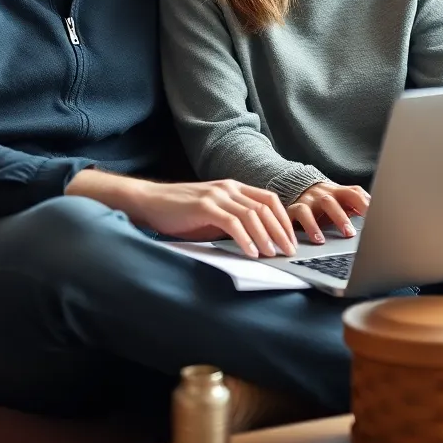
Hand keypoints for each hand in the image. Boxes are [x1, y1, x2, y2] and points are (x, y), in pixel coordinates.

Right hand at [66, 171, 296, 258]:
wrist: (151, 202)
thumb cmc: (181, 212)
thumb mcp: (213, 214)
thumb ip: (233, 221)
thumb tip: (258, 241)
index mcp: (234, 188)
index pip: (269, 200)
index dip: (285, 219)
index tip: (292, 239)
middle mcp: (229, 188)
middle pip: (266, 207)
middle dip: (281, 231)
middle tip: (290, 251)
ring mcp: (217, 195)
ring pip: (252, 214)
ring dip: (267, 236)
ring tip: (274, 254)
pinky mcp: (205, 206)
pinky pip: (232, 222)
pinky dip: (246, 239)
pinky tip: (252, 252)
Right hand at [287, 182, 369, 242]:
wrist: (300, 185)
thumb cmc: (329, 201)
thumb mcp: (344, 202)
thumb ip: (358, 207)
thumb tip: (380, 219)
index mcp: (339, 192)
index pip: (354, 193)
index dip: (364, 204)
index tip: (374, 217)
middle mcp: (323, 194)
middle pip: (330, 201)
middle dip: (339, 218)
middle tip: (349, 234)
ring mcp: (308, 201)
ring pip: (308, 210)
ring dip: (315, 225)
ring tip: (321, 240)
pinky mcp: (293, 209)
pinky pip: (296, 216)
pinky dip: (301, 228)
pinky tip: (308, 240)